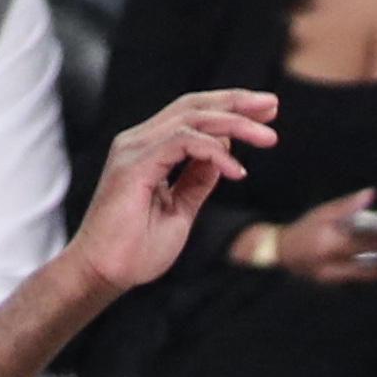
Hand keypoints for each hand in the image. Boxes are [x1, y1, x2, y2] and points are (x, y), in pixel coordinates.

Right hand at [67, 90, 280, 293]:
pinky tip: (236, 171)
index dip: (229, 109)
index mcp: (148, 149)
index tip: (266, 114)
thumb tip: (223, 157)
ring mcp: (133, 150)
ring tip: (267, 138)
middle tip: (273, 105)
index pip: (192, 115)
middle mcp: (138, 141)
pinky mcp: (134, 166)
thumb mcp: (180, 210)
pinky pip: (183, 143)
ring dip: (235, 124)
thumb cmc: (135, 250)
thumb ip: (197, 181)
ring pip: (192, 119)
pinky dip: (215, 152)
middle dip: (237, 102)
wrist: (103, 274)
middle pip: (193, 105)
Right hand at [271, 189, 376, 285]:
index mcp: (326, 246)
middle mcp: (334, 268)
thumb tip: (371, 195)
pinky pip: (371, 276)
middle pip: (373, 267)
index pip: (360, 245)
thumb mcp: (320, 212)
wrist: (282, 255)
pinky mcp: (345, 283)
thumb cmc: (303, 229)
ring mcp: (340, 279)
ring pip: (375, 275)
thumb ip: (346, 206)